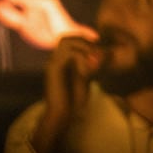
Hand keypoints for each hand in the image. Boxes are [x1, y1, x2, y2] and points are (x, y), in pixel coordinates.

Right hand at [35, 34, 102, 152]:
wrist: (61, 114)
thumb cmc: (73, 100)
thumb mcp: (84, 79)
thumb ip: (88, 67)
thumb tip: (101, 56)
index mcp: (60, 61)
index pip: (69, 41)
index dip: (84, 39)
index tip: (99, 43)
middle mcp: (54, 59)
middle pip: (65, 38)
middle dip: (83, 39)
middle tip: (97, 46)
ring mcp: (52, 63)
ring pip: (65, 42)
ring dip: (82, 46)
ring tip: (95, 56)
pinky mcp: (53, 69)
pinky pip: (67, 54)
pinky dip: (80, 56)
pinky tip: (90, 66)